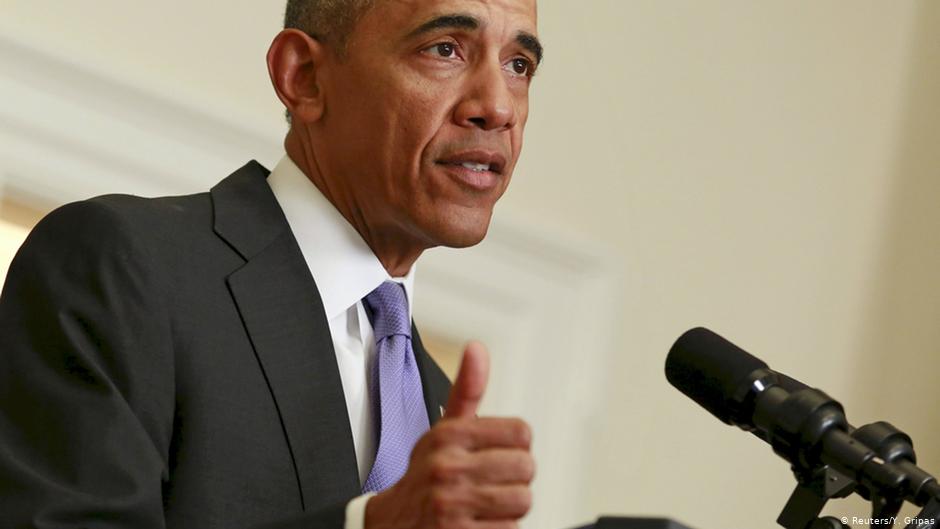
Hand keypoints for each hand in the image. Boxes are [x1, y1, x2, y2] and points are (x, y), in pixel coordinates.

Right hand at [364, 341, 534, 528]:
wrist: (391, 525)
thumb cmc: (425, 475)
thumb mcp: (442, 430)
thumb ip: (466, 390)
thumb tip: (477, 348)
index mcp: (448, 436)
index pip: (520, 433)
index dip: (516, 447)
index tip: (499, 455)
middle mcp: (447, 467)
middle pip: (526, 467)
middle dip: (515, 479)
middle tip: (491, 483)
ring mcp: (452, 504)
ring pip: (522, 500)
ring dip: (510, 507)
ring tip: (486, 505)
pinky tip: (479, 523)